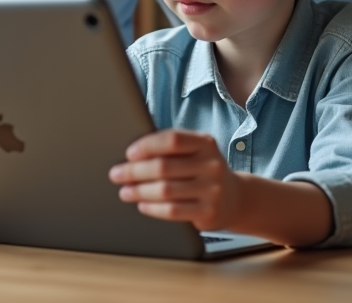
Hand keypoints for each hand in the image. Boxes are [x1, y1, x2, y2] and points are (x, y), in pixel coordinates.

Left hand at [107, 129, 241, 231]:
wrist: (236, 198)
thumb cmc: (203, 170)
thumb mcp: (196, 152)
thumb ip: (172, 149)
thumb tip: (132, 154)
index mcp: (206, 143)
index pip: (172, 140)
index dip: (148, 145)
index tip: (129, 153)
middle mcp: (211, 165)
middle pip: (164, 166)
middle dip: (135, 171)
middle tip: (116, 174)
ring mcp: (213, 190)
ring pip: (166, 190)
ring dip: (139, 191)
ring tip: (124, 191)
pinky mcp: (209, 212)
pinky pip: (173, 211)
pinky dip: (153, 208)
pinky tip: (142, 205)